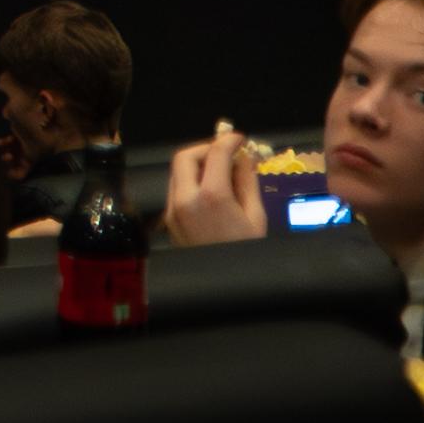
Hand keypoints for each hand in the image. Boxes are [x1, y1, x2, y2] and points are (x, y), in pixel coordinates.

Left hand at [162, 125, 270, 247]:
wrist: (223, 284)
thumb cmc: (246, 251)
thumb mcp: (255, 217)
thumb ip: (247, 182)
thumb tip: (245, 157)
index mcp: (210, 196)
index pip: (215, 154)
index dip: (228, 140)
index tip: (239, 138)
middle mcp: (184, 199)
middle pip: (184, 156)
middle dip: (205, 148)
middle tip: (226, 151)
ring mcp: (171, 209)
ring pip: (176, 172)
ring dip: (196, 164)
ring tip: (221, 169)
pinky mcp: (168, 219)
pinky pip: (175, 189)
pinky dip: (190, 180)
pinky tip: (210, 188)